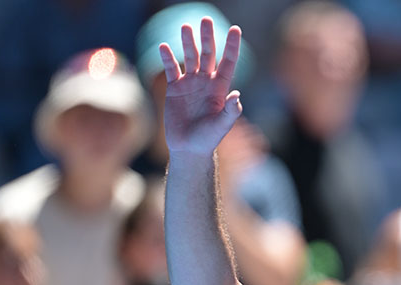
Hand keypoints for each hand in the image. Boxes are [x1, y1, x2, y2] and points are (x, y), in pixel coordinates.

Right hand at [158, 17, 242, 156]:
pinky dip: (167, 58)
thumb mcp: (222, 126)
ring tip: (185, 27)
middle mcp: (206, 82)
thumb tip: (236, 96)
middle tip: (205, 19)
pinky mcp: (175, 89)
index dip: (232, 46)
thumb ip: (230, 111)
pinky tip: (164, 47)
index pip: (228, 62)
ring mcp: (190, 84)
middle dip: (207, 37)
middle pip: (208, 54)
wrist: (189, 148)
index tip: (235, 29)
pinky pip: (171, 69)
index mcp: (220, 88)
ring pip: (190, 57)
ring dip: (187, 42)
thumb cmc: (209, 139)